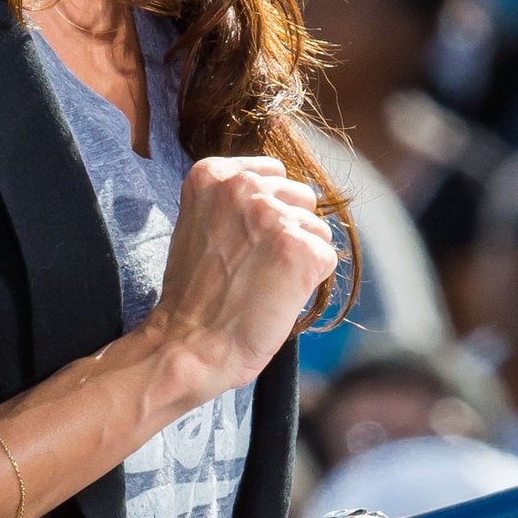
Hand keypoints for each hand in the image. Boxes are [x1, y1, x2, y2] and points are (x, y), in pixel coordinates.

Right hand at [143, 156, 337, 396]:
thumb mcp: (198, 223)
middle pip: (301, 196)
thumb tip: (281, 196)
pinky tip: (278, 296)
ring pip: (318, 229)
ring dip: (299, 257)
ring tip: (264, 282)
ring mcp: (274, 216)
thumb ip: (233, 201)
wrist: (189, 345)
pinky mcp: (301, 250)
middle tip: (255, 265)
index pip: (273, 173)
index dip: (267, 210)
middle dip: (288, 230)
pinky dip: (310, 282)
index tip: (244, 240)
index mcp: (213, 174)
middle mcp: (244, 186)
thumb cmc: (193, 294)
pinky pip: (327, 258)